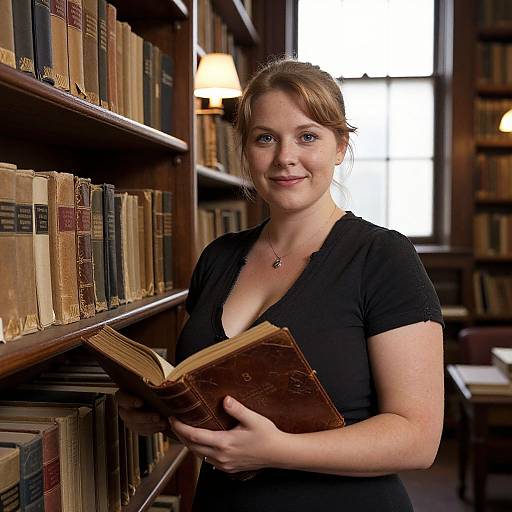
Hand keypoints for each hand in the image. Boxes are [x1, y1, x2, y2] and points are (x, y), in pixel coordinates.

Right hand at [116, 390, 167, 435]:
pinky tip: (161, 426)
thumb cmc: (148, 389)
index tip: (141, 402)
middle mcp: (124, 408)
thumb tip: (160, 384)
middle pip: (130, 416)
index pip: (122, 398)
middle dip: (145, 417)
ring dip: (150, 425)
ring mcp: (128, 419)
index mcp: (123, 395)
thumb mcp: (147, 385)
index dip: (130, 401)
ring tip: (163, 422)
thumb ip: (149, 386)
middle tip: (157, 417)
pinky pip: (142, 431)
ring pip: (136, 426)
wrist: (151, 398)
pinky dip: (152, 429)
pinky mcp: (135, 427)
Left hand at [170, 395, 287, 472]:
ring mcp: (224, 464)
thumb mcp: (253, 419)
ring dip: (189, 443)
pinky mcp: (228, 467)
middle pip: (192, 447)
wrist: (279, 453)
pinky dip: (199, 450)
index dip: (180, 427)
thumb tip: (225, 399)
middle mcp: (221, 456)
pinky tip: (201, 441)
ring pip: (198, 454)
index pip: (194, 436)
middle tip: (173, 422)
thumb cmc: (267, 436)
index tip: (173, 418)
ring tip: (183, 430)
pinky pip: (207, 459)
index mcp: (224, 443)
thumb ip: (237, 409)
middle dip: (180, 435)